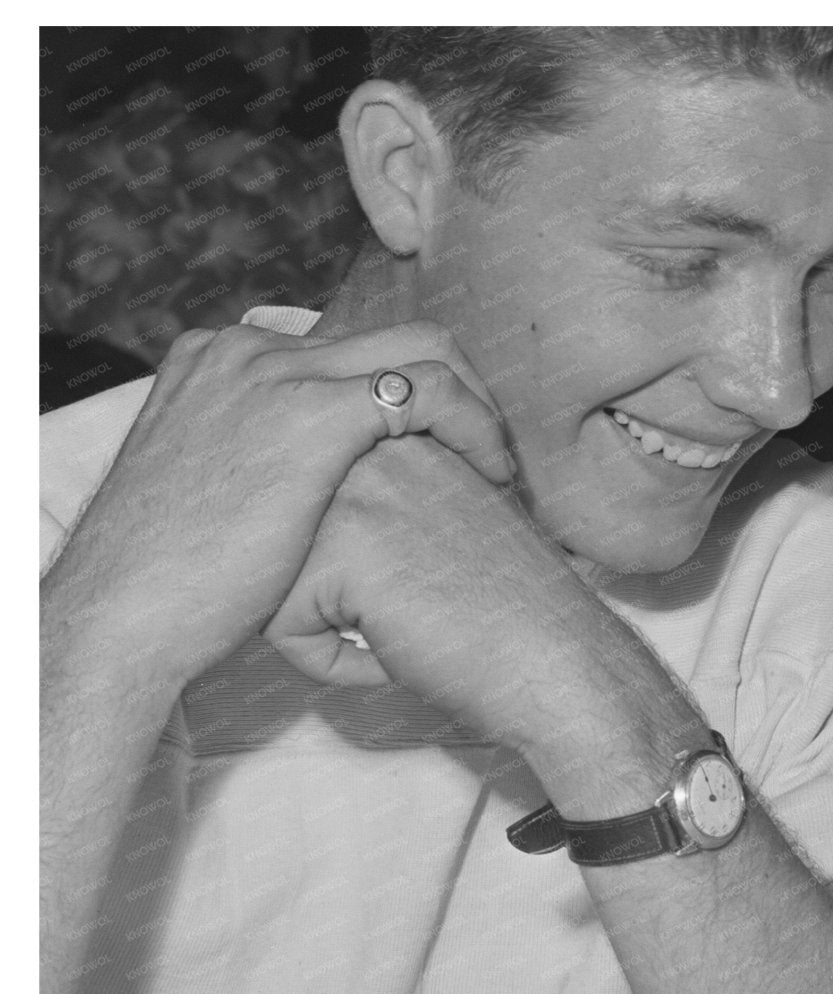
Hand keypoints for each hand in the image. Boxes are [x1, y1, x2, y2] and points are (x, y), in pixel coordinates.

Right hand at [43, 320, 512, 688]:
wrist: (127, 610)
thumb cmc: (170, 577)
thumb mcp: (211, 490)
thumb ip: (256, 461)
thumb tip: (302, 482)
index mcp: (223, 362)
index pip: (347, 351)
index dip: (410, 396)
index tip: (445, 447)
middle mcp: (249, 350)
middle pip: (392, 335)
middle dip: (456, 386)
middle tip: (486, 451)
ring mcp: (277, 374)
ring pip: (423, 349)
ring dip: (474, 403)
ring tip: (496, 467)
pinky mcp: (310, 413)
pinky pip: (430, 388)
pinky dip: (476, 426)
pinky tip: (492, 476)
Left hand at [263, 436, 682, 792]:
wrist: (558, 657)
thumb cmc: (508, 603)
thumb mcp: (444, 511)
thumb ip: (383, 488)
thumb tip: (298, 512)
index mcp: (395, 429)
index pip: (305, 495)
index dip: (343, 557)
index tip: (415, 575)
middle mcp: (367, 446)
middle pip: (278, 532)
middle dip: (320, 588)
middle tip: (407, 603)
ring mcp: (351, 494)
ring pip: (270, 575)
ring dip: (321, 621)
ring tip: (394, 625)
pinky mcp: (339, 552)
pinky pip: (280, 626)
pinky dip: (326, 660)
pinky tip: (390, 652)